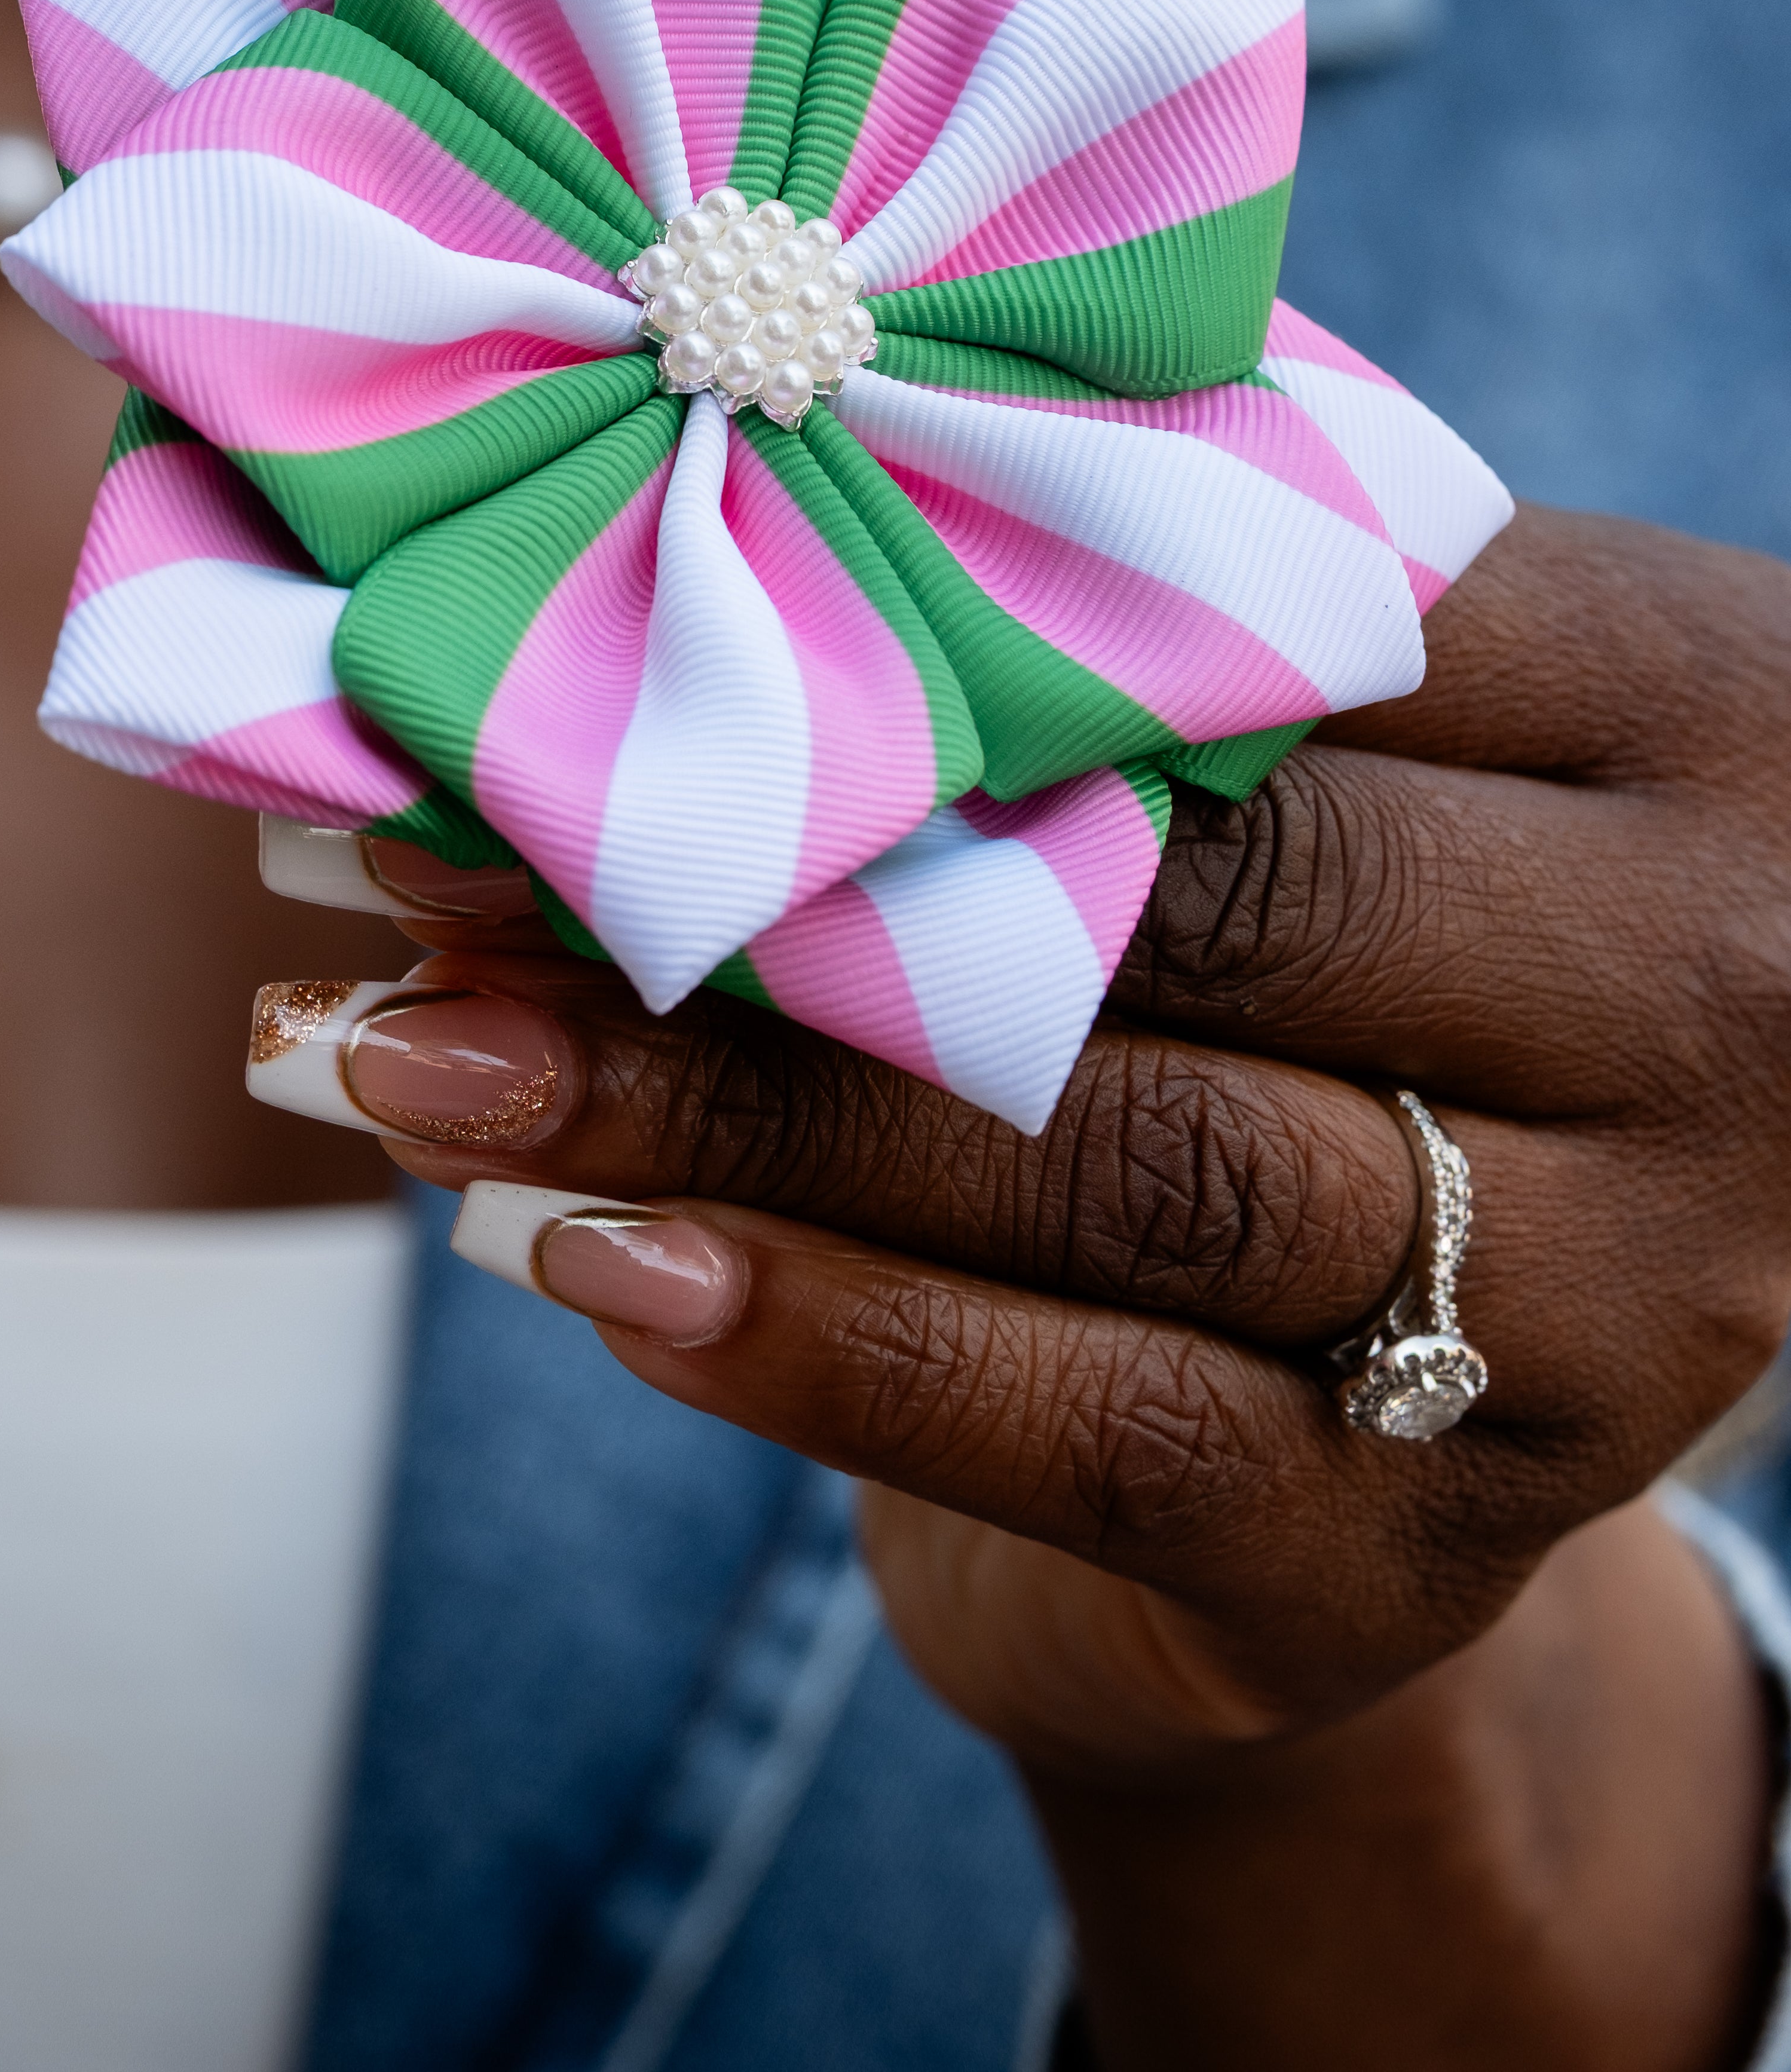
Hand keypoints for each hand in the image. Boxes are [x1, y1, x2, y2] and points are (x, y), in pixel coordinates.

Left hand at [320, 504, 1790, 2071]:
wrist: (1405, 1426)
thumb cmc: (1298, 996)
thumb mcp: (1304, 781)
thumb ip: (1100, 657)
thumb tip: (634, 516)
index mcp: (1698, 725)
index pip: (1300, 610)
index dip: (924, 597)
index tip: (585, 584)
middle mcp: (1716, 1015)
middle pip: (1203, 894)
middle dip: (792, 855)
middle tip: (425, 833)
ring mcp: (1599, 1311)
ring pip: (1115, 1162)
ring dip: (722, 1099)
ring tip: (411, 1044)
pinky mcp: (1427, 1555)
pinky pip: (1086, 1422)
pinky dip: (816, 1334)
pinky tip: (590, 1259)